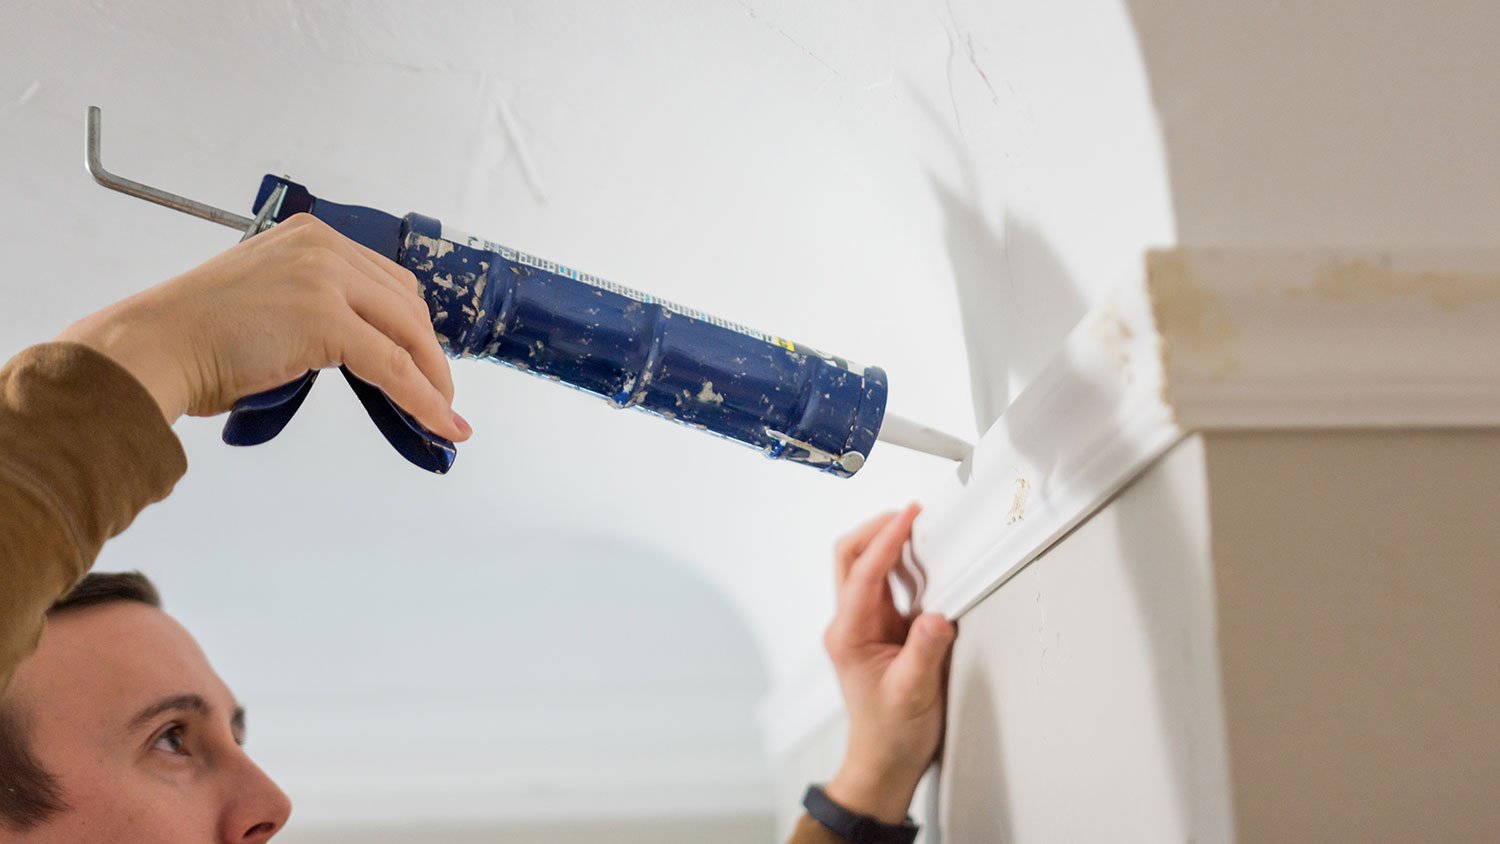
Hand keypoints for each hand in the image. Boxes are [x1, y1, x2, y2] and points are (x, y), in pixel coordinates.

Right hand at [56, 214, 468, 440]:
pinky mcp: (326, 319)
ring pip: (408, 334)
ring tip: (443, 414)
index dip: (414, 327)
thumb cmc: (199, 337)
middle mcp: (323, 246)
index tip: (428, 362)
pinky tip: (441, 423)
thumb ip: (317, 306)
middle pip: (406, 304)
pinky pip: (393, 365)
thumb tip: (362, 347)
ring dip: (433, 378)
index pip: (387, 281)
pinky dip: (423, 398)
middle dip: (429, 354)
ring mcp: (326, 278)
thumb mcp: (270, 299)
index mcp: (311, 236)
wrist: (155, 347)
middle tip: (440, 394)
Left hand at [822, 503, 954, 823]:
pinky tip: (922, 560)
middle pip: (849, 557)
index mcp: (848, 635)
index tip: (908, 515)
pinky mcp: (879, 628)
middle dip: (877, 529)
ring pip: (864, 566)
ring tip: (919, 528)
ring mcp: (862, 624)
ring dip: (887, 543)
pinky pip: (885, 583)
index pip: (863, 574)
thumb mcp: (914, 693)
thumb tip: (935, 616)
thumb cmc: (892, 732)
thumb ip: (924, 652)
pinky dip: (900, 563)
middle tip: (912, 513)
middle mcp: (848, 624)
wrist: (884, 760)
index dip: (886, 540)